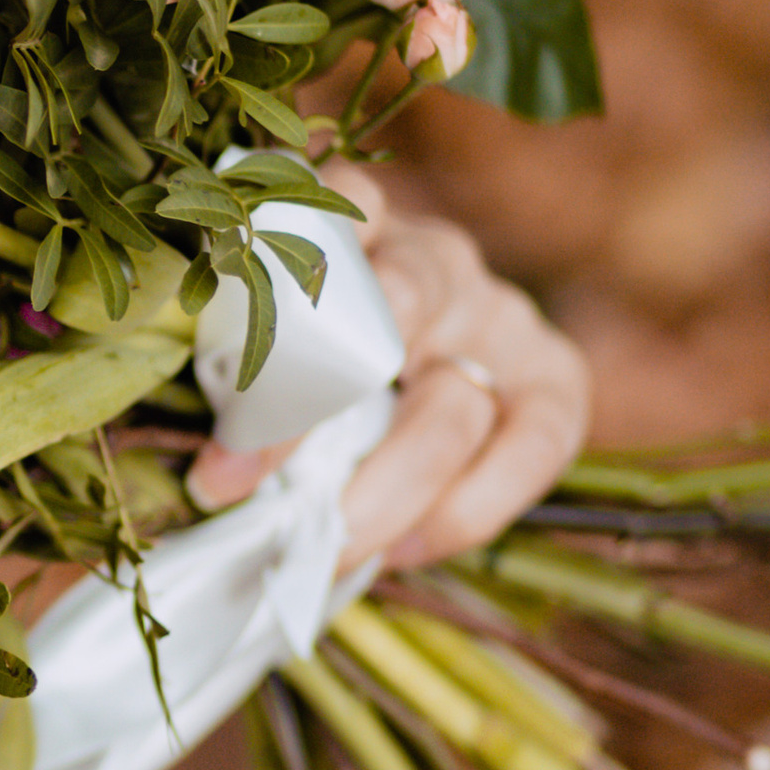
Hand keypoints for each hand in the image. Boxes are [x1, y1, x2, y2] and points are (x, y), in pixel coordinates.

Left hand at [189, 182, 589, 575]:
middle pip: (393, 314)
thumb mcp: (275, 350)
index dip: (272, 302)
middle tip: (245, 492)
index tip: (217, 395)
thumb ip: (250, 377)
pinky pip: (533, 447)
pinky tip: (410, 547)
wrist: (430, 369)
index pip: (322, 222)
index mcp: (356, 227)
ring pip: (452, 405)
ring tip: (331, 548)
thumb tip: (214, 477)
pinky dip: (466, 509)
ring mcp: (503, 316)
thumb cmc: (322, 365)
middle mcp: (437, 258)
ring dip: (384, 493)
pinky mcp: (556, 378)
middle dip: (310, 418)